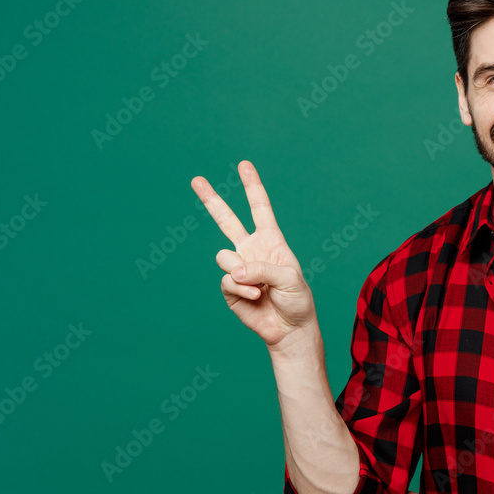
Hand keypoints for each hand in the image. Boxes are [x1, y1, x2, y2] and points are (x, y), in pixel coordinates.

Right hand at [191, 161, 314, 349]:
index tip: (243, 165)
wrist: (288, 329)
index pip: (259, 208)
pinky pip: (227, 280)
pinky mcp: (230, 288)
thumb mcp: (290, 278)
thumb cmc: (297, 300)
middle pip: (226, 220)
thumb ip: (262, 268)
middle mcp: (251, 250)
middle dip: (211, 200)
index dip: (252, 186)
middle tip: (196, 180)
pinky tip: (257, 298)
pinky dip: (243, 289)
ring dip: (241, 272)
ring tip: (261, 288)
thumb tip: (233, 270)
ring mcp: (239, 268)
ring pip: (224, 257)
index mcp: (271, 240)